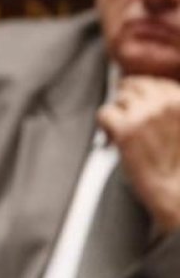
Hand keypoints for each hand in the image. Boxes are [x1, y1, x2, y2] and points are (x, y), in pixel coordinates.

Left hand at [98, 76, 179, 232]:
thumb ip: (171, 110)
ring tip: (125, 132)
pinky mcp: (126, 130)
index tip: (141, 108)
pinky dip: (106, 125)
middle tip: (129, 120)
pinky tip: (113, 138)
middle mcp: (167, 102)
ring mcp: (146, 114)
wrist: (177, 194)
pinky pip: (105, 113)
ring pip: (120, 98)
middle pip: (136, 84)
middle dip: (130, 100)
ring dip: (119, 113)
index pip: (156, 82)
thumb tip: (149, 94)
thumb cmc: (179, 165)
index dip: (145, 96)